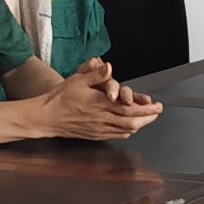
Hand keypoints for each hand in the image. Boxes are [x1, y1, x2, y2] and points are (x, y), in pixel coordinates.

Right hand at [29, 58, 163, 142]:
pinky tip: (130, 127)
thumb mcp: (77, 80)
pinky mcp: (95, 135)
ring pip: (126, 130)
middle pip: (132, 122)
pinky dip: (127, 131)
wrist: (47, 117)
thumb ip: (95, 74)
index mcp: (100, 104)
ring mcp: (99, 129)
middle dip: (148, 118)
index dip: (145, 109)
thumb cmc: (60, 98)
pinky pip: (116, 135)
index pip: (129, 109)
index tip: (156, 105)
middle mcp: (102, 119)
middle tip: (157, 112)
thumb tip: (109, 68)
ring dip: (140, 125)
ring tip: (148, 118)